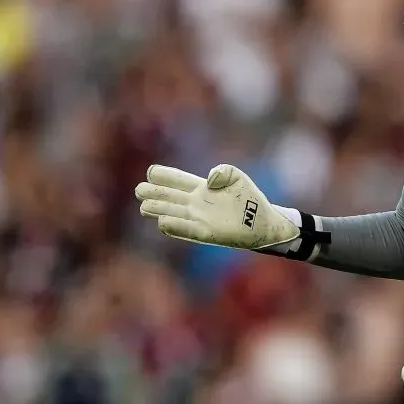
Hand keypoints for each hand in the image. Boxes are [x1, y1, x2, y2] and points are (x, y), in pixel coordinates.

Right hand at [134, 164, 300, 250]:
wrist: (263, 221)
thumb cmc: (248, 197)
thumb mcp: (236, 176)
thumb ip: (223, 171)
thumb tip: (209, 180)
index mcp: (200, 188)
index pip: (177, 180)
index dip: (164, 176)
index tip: (151, 172)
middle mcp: (196, 204)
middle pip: (169, 197)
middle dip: (154, 194)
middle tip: (139, 190)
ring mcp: (200, 219)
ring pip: (174, 213)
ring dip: (159, 210)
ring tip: (144, 207)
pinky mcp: (208, 233)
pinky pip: (188, 229)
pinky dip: (176, 226)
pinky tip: (162, 223)